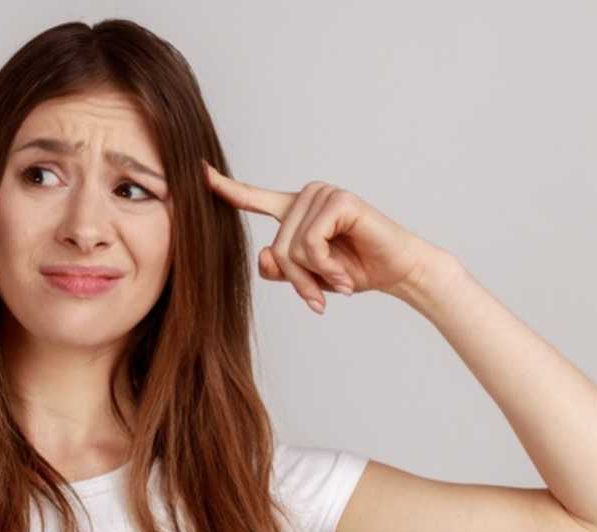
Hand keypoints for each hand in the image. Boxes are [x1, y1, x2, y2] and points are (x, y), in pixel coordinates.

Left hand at [203, 160, 448, 314]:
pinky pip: (312, 244)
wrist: (398, 272)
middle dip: (298, 280)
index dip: (225, 187)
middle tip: (321, 294)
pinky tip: (344, 273)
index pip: (252, 198)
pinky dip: (326, 267)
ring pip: (291, 249)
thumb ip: (279, 269)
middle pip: (275, 248)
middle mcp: (306, 196)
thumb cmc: (353, 271)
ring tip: (338, 282)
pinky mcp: (339, 201)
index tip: (198, 172)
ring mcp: (323, 194)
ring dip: (315, 277)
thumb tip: (265, 255)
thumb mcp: (307, 277)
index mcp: (293, 210)